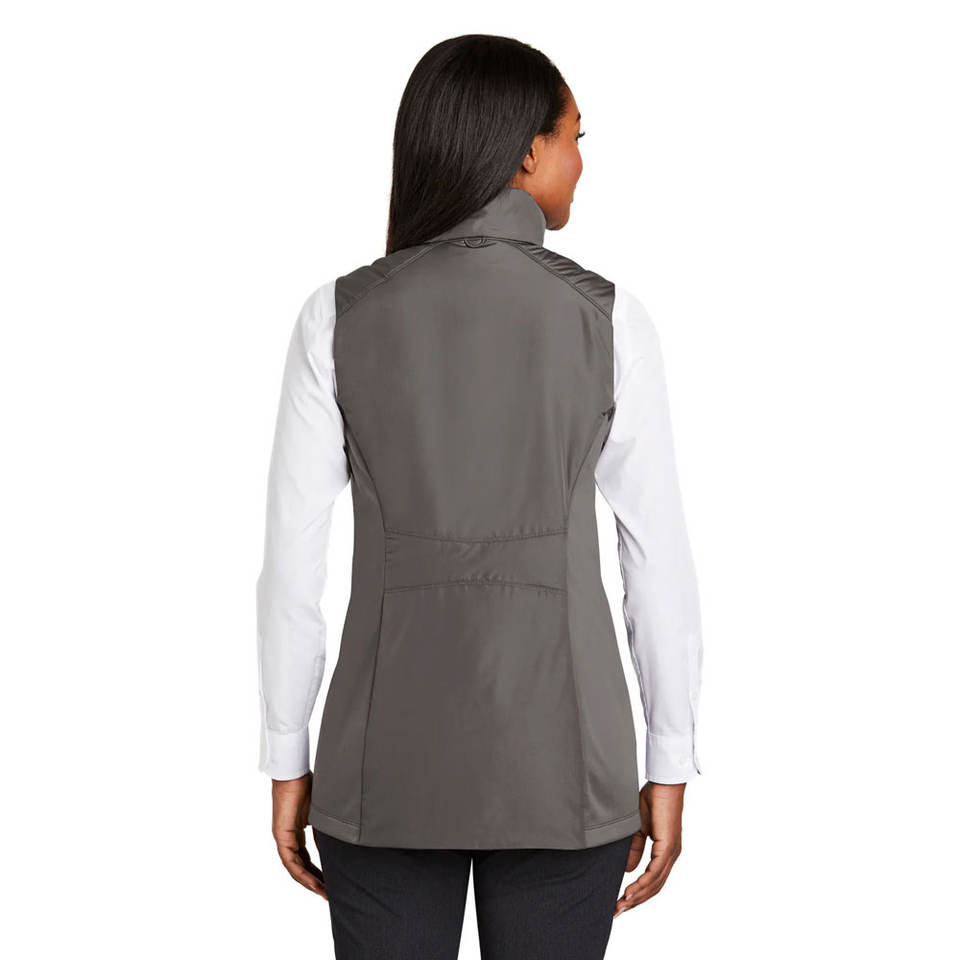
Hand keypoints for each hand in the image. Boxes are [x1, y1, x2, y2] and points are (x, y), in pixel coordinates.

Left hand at [271, 771, 326, 897]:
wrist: (294, 774)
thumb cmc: (308, 785)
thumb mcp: (321, 812)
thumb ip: (326, 828)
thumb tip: (340, 842)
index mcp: (296, 832)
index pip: (306, 859)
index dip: (316, 872)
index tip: (329, 882)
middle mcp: (288, 838)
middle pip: (300, 867)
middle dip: (314, 882)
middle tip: (327, 893)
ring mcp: (283, 838)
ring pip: (294, 868)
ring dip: (308, 882)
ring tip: (322, 892)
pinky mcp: (282, 835)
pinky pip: (290, 861)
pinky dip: (301, 873)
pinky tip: (312, 882)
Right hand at [614, 781, 684, 916]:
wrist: (664, 783)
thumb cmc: (653, 799)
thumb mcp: (638, 828)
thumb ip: (634, 849)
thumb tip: (628, 871)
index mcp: (665, 852)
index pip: (652, 880)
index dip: (637, 893)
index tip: (620, 903)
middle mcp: (671, 856)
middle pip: (654, 887)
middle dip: (635, 901)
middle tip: (617, 912)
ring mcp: (671, 852)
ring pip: (655, 883)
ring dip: (637, 896)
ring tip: (621, 905)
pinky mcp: (668, 846)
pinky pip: (656, 871)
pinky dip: (643, 883)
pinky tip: (631, 891)